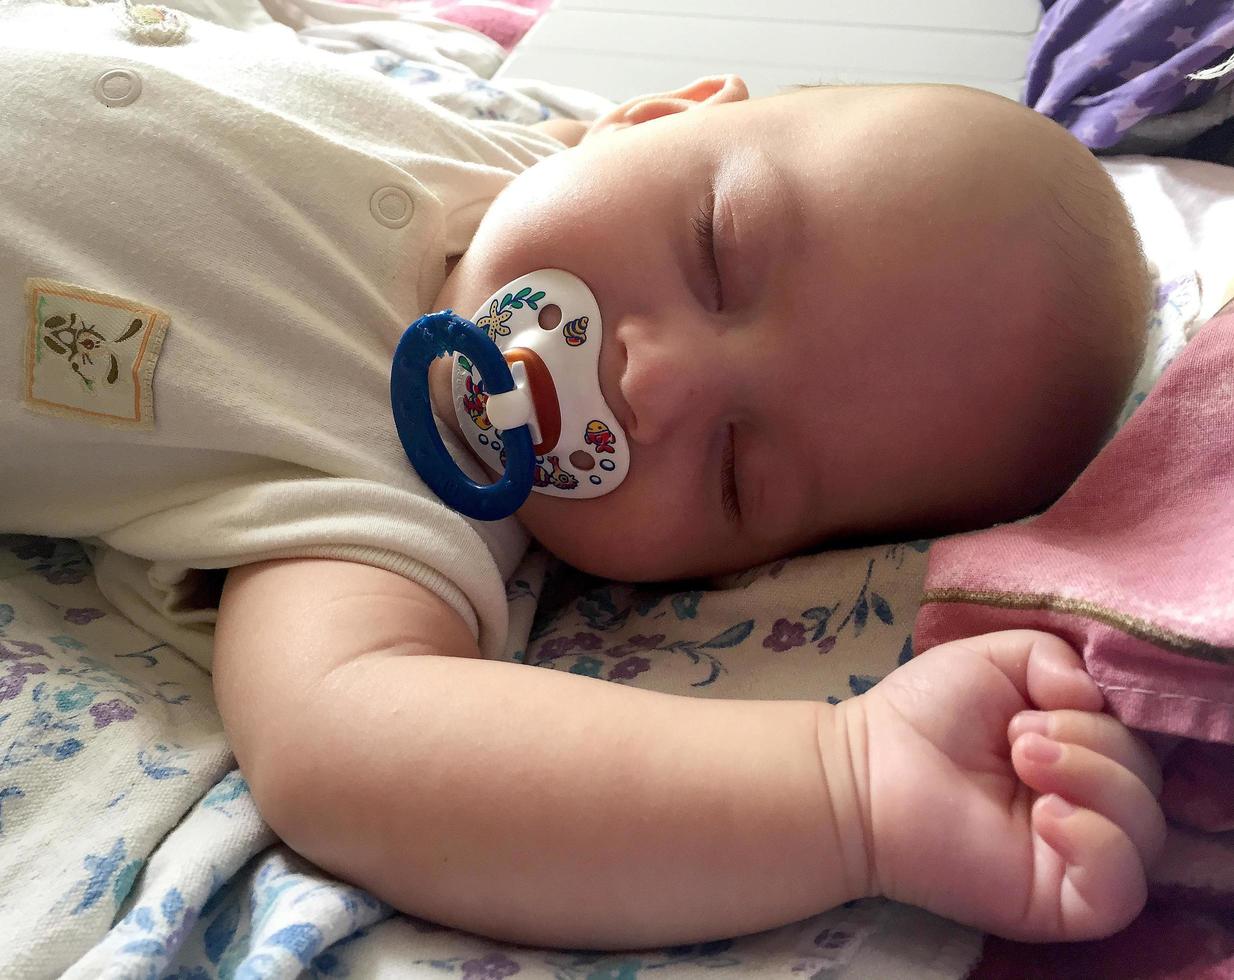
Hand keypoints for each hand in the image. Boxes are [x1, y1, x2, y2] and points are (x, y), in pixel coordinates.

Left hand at [845, 630, 1164, 940]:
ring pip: (1146, 830)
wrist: (867, 771)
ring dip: (1093, 779)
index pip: (1140, 739)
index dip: (1109, 713)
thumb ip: (1057, 657)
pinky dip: (1097, 843)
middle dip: (1092, 742)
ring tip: (1023, 759)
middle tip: (1019, 737)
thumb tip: (1097, 696)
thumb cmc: (925, 713)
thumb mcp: (996, 658)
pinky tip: (1046, 815)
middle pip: (1147, 780)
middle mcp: (1087, 807)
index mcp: (1079, 753)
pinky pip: (1122, 888)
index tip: (1044, 700)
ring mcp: (1075, 858)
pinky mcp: (1061, 904)